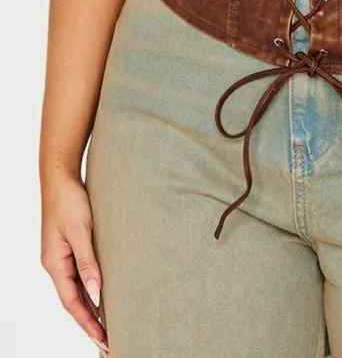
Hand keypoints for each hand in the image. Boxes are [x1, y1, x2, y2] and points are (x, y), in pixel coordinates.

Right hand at [40, 170, 108, 353]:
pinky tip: (102, 294)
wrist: (61, 177)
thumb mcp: (81, 231)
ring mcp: (62, 256)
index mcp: (55, 263)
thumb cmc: (69, 200)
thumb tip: (96, 292)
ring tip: (108, 325)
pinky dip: (91, 288)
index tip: (103, 340)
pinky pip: (80, 275)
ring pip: (77, 289)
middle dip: (90, 322)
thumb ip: (88, 262)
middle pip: (74, 300)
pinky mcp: (70, 246)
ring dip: (91, 306)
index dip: (88, 323)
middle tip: (109, 341)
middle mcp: (56, 263)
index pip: (73, 302)